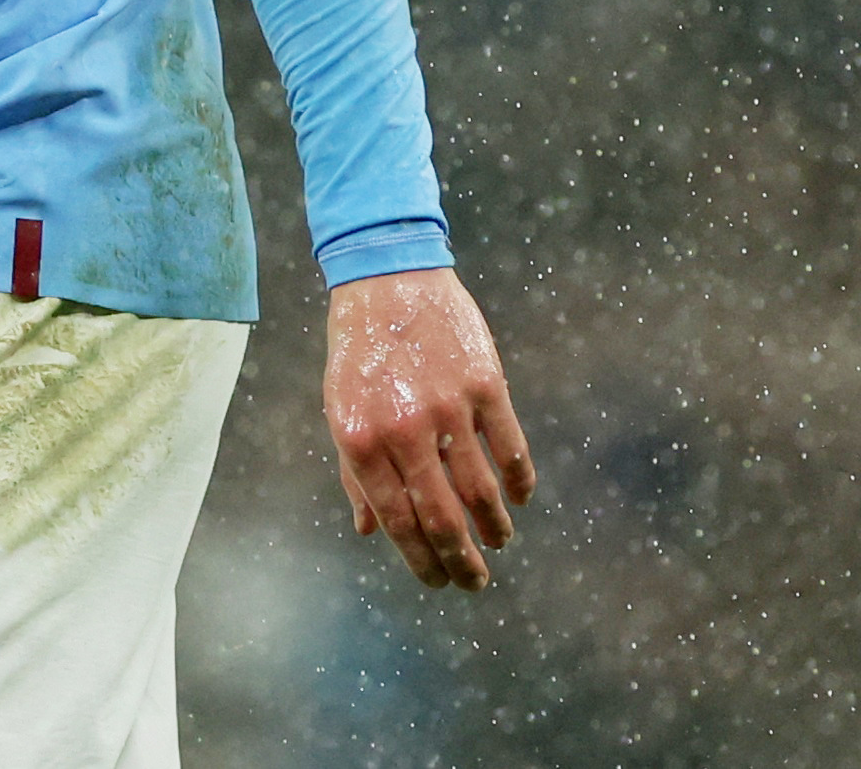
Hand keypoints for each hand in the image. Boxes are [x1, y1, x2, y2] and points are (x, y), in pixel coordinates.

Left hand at [323, 267, 536, 589]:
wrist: (387, 277)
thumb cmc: (358, 349)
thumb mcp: (339, 408)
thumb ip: (354, 471)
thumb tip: (367, 531)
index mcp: (361, 439)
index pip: (397, 521)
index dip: (421, 560)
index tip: (439, 582)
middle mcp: (404, 429)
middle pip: (443, 518)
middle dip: (462, 562)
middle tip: (475, 583)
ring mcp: (448, 407)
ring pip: (482, 491)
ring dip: (495, 529)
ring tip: (500, 544)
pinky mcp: (486, 384)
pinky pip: (511, 448)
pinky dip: (520, 481)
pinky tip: (521, 497)